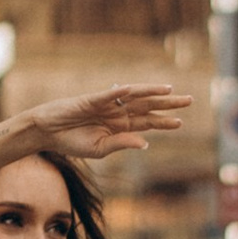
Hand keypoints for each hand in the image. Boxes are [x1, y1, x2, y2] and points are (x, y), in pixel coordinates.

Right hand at [25, 82, 190, 161]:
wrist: (48, 133)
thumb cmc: (72, 141)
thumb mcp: (100, 149)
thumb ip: (122, 144)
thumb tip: (146, 143)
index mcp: (120, 127)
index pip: (147, 123)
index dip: (164, 122)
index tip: (181, 122)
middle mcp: (117, 113)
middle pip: (148, 107)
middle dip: (168, 103)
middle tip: (189, 100)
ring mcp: (106, 104)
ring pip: (134, 97)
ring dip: (152, 92)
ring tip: (170, 89)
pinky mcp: (91, 99)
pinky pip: (107, 95)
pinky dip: (119, 92)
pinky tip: (133, 89)